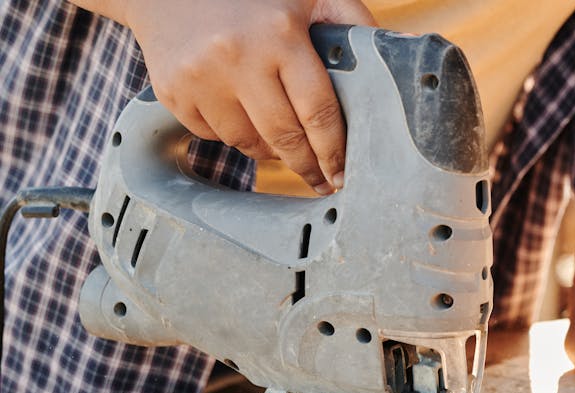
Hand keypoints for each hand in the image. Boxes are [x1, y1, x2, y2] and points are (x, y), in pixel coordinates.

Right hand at [87, 0, 376, 193]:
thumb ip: (350, 22)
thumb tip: (394, 55)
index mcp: (279, 34)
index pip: (317, 112)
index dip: (333, 151)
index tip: (342, 175)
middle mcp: (237, 57)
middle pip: (284, 138)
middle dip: (307, 166)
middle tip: (322, 181)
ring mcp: (200, 77)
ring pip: (247, 143)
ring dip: (269, 150)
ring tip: (282, 142)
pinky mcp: (173, 92)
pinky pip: (213, 135)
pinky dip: (232, 133)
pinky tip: (239, 112)